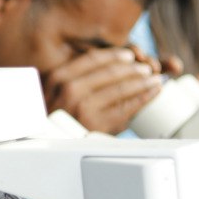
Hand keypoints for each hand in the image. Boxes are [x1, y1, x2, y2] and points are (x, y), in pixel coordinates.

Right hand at [43, 48, 163, 134]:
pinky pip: (128, 106)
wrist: (45, 144)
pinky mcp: (98, 124)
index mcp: (58, 77)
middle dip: (133, 67)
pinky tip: (153, 91)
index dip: (115, 54)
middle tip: (146, 67)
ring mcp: (84, 107)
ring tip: (154, 78)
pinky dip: (145, 96)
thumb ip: (73, 77)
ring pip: (122, 87)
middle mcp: (70, 89)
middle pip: (111, 71)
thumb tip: (108, 63)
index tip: (128, 55)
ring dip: (144, 80)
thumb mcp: (53, 92)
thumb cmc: (52, 118)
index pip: (93, 59)